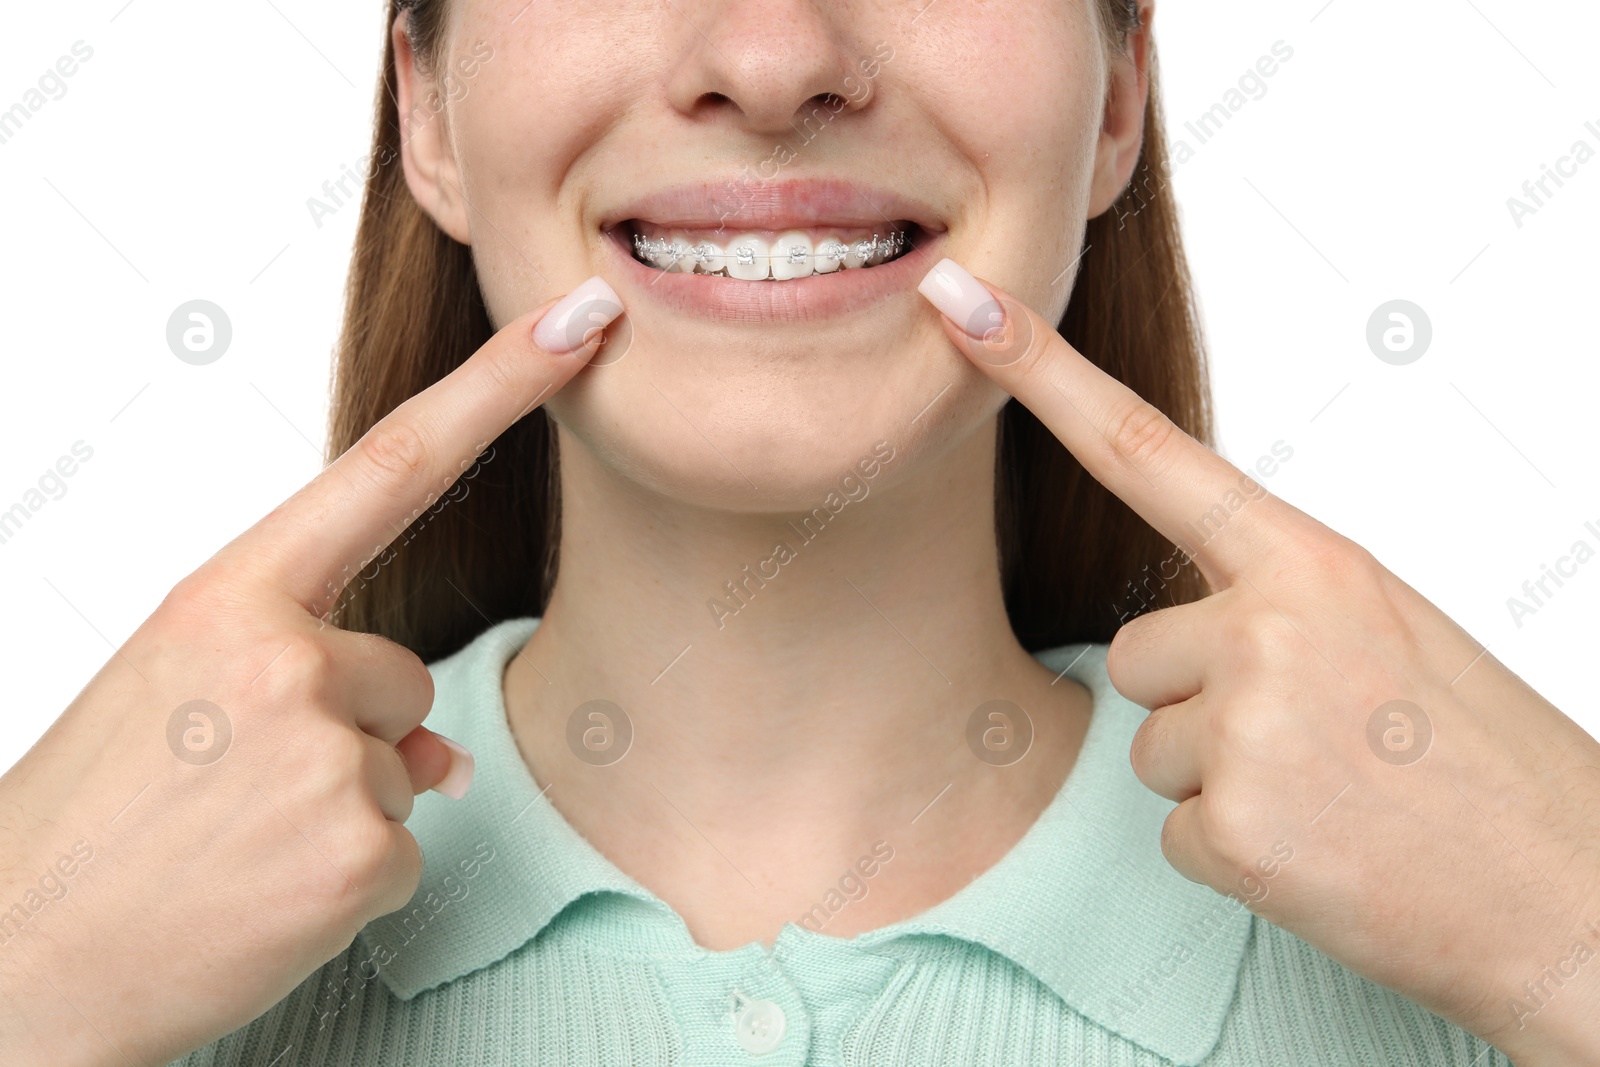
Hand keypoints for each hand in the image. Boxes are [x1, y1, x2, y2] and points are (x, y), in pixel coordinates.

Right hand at [0, 279, 621, 1066]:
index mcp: (226, 597)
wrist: (19, 964)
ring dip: (346, 808)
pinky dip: (352, 881)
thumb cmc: (95, 818)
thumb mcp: (178, 696)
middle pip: (405, 675)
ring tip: (236, 844)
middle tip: (232, 792)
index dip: (499, 385)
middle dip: (354, 735)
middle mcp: (283, 658)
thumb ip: (305, 673)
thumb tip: (438, 751)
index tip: (578, 321)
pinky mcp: (358, 852)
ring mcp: (324, 756)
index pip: (391, 464)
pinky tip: (263, 896)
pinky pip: (409, 846)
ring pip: (409, 766)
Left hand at [918, 258, 1599, 1065]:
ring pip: (1149, 746)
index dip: (1043, 375)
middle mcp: (1268, 626)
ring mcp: (1248, 727)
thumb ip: (1277, 598)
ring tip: (1328, 796)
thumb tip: (1178, 623)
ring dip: (1218, 780)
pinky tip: (1320, 853)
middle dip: (1195, 702)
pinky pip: (1174, 831)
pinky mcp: (1236, 827)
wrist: (1573, 895)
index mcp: (1312, 561)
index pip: (1145, 449)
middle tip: (1313, 741)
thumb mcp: (1389, 631)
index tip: (968, 305)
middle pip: (1134, 653)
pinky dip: (1235, 853)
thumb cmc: (1484, 759)